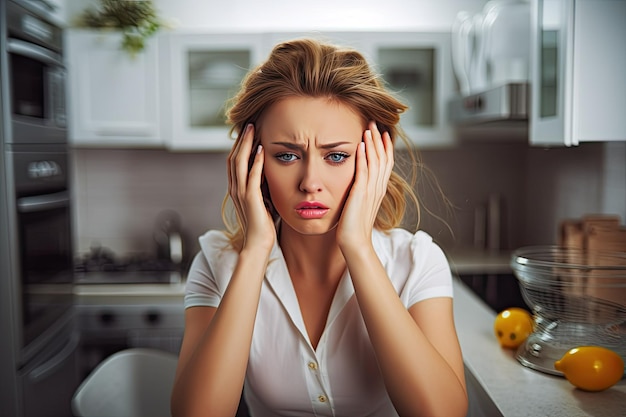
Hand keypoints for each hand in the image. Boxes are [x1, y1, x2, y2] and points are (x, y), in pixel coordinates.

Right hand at [227, 124, 276, 251]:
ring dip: (246, 144)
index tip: (249, 130)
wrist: (258, 244)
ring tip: (252, 128)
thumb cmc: (263, 225)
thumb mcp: (262, 200)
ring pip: (239, 162)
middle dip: (241, 139)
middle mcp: (235, 188)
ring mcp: (240, 193)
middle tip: (248, 122)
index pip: (235, 161)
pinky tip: (261, 149)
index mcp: (237, 188)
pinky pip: (251, 176)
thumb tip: (269, 173)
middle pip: (234, 157)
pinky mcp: (250, 199)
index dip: (240, 145)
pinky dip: (255, 161)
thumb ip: (262, 186)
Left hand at [336, 121, 393, 251]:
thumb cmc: (354, 226)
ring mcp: (370, 191)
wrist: (355, 242)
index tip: (382, 132)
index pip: (386, 163)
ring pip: (375, 161)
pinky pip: (363, 172)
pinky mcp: (360, 194)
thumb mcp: (360, 203)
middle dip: (379, 139)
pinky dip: (363, 157)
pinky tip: (361, 145)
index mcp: (379, 189)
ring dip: (372, 143)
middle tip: (375, 122)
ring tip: (369, 127)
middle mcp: (378, 188)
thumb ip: (362, 190)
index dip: (385, 146)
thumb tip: (359, 181)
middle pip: (383, 158)